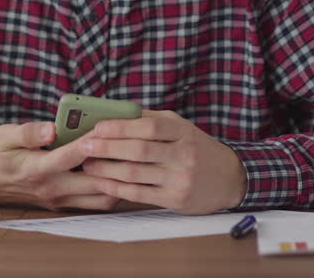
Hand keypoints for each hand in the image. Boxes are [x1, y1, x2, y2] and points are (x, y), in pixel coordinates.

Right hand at [0, 121, 118, 211]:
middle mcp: (51, 188)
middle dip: (114, 164)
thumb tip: (52, 128)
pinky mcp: (64, 204)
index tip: (102, 130)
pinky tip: (118, 169)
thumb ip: (29, 132)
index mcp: (35, 169)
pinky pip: (95, 202)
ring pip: (100, 198)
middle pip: (94, 183)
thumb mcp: (4, 136)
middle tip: (129, 144)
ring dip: (117, 180)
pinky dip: (111, 188)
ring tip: (128, 157)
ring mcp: (59, 199)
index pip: (68, 158)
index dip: (87, 144)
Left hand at [78, 110, 247, 214]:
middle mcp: (184, 155)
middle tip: (84, 145)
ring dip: (106, 169)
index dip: (121, 126)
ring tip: (87, 164)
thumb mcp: (181, 127)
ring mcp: (181, 179)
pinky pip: (140, 194)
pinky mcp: (176, 200)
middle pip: (139, 150)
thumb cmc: (197, 148)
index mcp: (184, 132)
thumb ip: (151, 119)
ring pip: (136, 174)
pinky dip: (117, 188)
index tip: (98, 126)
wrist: (229, 178)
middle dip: (108, 148)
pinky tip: (102, 182)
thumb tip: (115, 112)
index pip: (149, 126)